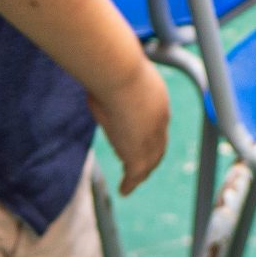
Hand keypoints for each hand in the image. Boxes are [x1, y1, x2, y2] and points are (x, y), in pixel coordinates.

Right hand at [85, 58, 170, 195]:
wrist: (120, 73)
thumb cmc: (112, 66)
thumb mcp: (114, 71)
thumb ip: (110, 78)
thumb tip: (95, 72)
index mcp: (159, 100)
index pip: (156, 123)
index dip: (150, 133)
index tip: (139, 137)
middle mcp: (160, 122)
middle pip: (158, 146)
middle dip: (152, 156)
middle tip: (143, 164)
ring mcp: (151, 140)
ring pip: (150, 162)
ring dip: (142, 172)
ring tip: (133, 181)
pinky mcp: (138, 154)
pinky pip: (135, 173)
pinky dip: (130, 183)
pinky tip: (124, 190)